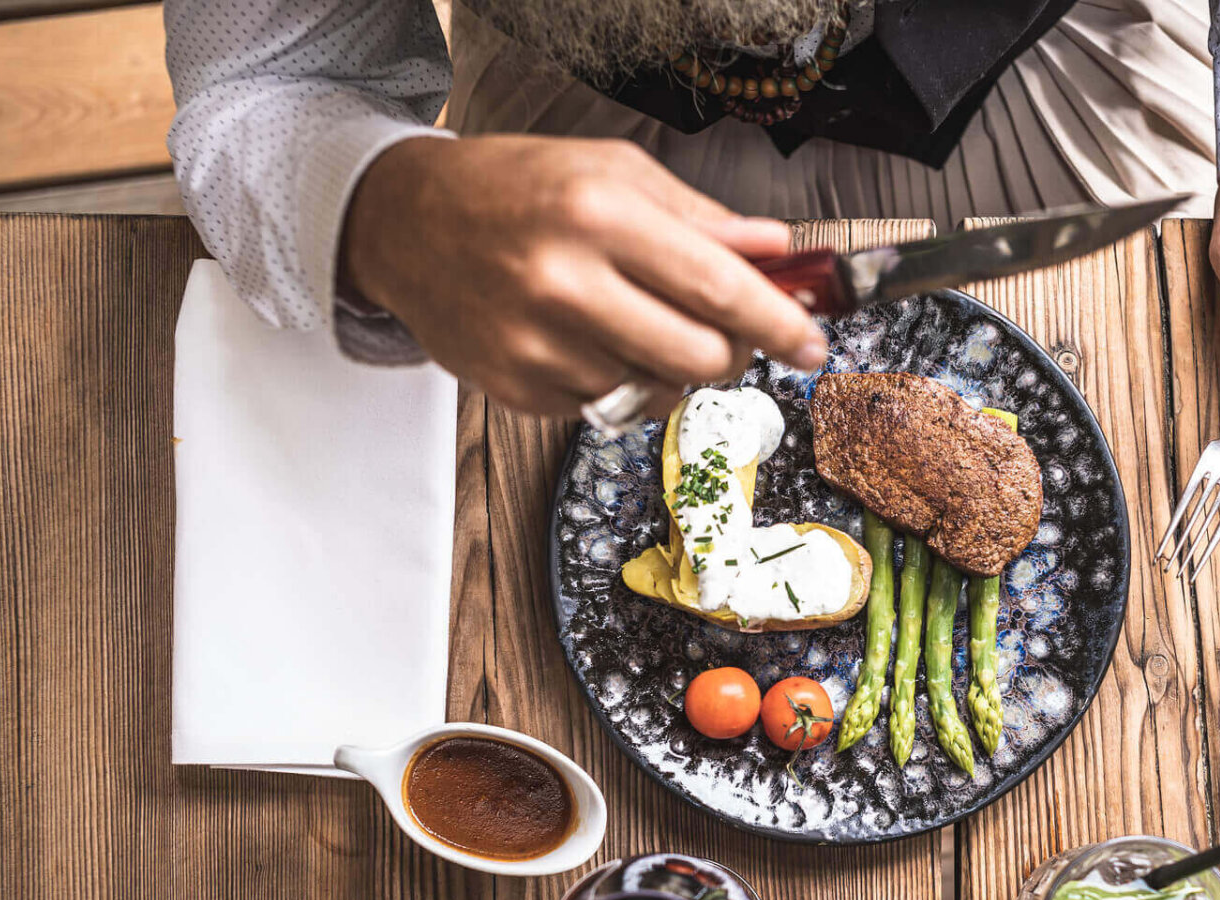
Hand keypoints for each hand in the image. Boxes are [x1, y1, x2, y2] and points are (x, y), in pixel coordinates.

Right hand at [339, 135, 824, 414]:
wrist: (406, 222)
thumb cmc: (516, 188)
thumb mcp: (612, 172)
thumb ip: (702, 219)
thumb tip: (779, 252)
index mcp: (598, 214)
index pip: (718, 287)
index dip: (779, 323)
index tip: (812, 343)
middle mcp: (565, 283)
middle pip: (699, 357)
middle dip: (733, 353)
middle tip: (728, 333)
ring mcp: (537, 345)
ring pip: (658, 391)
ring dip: (673, 369)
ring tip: (640, 322)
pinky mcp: (517, 389)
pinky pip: (607, 407)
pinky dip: (620, 381)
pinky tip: (591, 339)